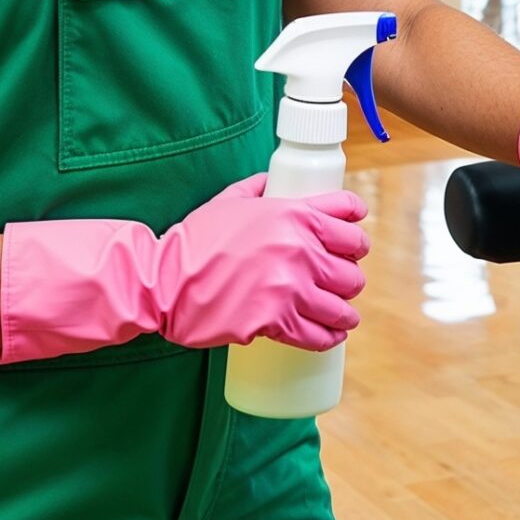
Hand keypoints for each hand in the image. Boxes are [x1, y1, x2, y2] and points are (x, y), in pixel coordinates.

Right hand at [152, 176, 370, 350]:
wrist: (164, 282)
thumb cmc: (193, 242)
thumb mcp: (227, 202)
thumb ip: (256, 189)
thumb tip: (272, 181)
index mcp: (293, 214)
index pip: (350, 222)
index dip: (356, 237)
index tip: (355, 246)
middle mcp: (299, 248)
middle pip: (351, 270)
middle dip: (349, 279)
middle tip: (341, 286)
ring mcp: (289, 286)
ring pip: (342, 306)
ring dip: (345, 313)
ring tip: (343, 317)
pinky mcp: (276, 321)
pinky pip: (319, 335)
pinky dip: (329, 338)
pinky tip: (330, 336)